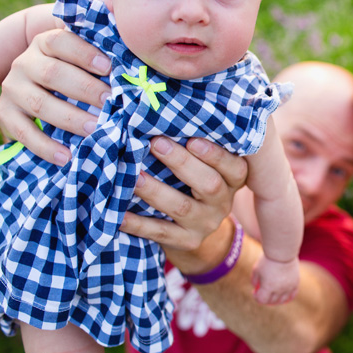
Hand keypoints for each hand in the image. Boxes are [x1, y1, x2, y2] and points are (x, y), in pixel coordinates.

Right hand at [0, 29, 110, 164]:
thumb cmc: (82, 70)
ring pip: (39, 102)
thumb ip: (104, 43)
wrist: (46, 85)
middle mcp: (25, 61)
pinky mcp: (5, 113)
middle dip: (84, 89)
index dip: (84, 53)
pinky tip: (66, 156)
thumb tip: (127, 31)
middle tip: (110, 103)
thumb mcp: (88, 52)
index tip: (108, 67)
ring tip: (95, 130)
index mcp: (46, 42)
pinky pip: (22, 130)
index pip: (62, 41)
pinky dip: (44, 146)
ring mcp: (14, 87)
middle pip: (54, 73)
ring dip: (70, 118)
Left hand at [120, 137, 248, 253]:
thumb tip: (162, 110)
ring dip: (156, 190)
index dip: (215, 154)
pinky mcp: (186, 241)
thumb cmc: (193, 180)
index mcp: (232, 179)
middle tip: (156, 143)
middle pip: (209, 184)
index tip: (192, 138)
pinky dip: (138, 223)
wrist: (192, 227)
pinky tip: (118, 213)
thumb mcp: (205, 164)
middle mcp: (222, 202)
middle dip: (182, 163)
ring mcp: (205, 224)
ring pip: (182, 207)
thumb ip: (193, 142)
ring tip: (133, 176)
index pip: (233, 167)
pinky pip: (160, 232)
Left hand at [251, 256, 299, 304]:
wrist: (283, 251)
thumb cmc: (268, 260)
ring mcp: (288, 287)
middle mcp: (279, 290)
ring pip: (282, 300)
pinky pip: (292, 295)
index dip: (256, 297)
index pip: (261, 300)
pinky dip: (288, 297)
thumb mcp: (256, 269)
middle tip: (263, 293)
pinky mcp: (295, 283)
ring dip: (276, 300)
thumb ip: (254, 280)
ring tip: (273, 295)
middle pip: (271, 301)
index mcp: (268, 287)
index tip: (254, 292)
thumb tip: (255, 287)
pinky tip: (283, 295)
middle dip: (265, 298)